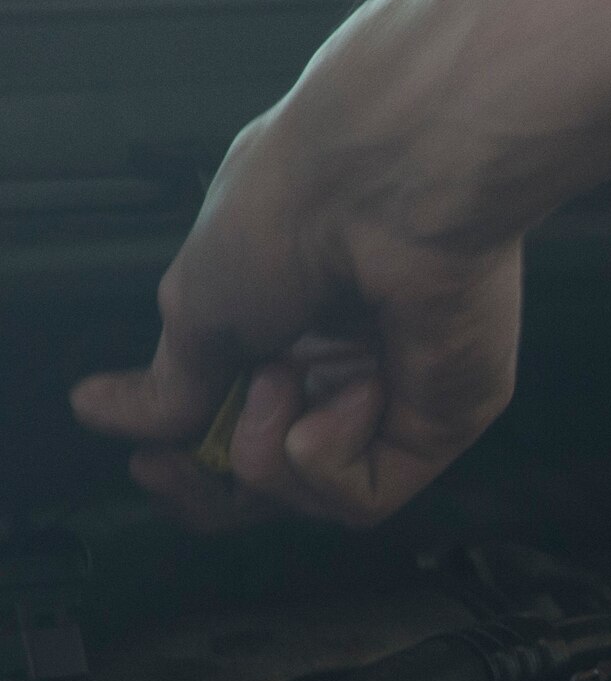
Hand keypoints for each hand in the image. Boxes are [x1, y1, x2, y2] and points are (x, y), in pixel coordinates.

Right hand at [70, 108, 521, 529]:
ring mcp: (393, 403)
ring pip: (308, 499)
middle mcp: (342, 370)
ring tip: (279, 375)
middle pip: (270, 486)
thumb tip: (102, 411)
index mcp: (286, 330)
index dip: (188, 468)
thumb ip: (171, 382)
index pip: (234, 434)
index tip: (148, 460)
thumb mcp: (199, 302)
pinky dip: (328, 456)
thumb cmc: (294, 211)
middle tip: (170, 463)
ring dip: (264, 450)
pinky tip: (348, 390)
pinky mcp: (438, 426)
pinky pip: (361, 498)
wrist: (388, 182)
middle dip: (211, 487)